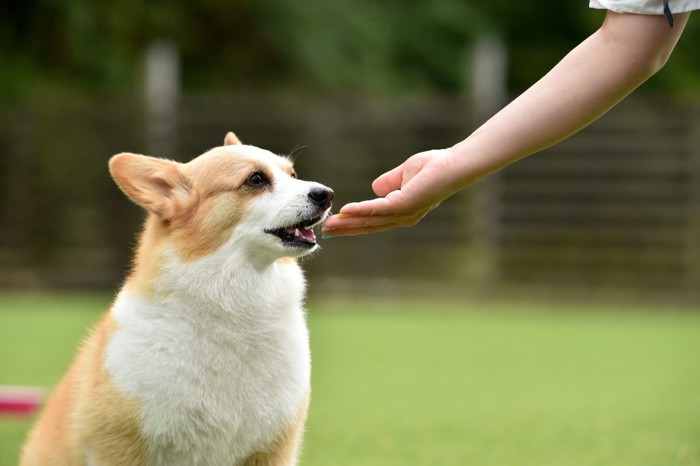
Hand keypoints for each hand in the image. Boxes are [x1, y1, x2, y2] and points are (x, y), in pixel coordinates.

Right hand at [321, 148, 463, 235]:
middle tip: (326, 232)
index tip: (336, 224)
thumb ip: (389, 182)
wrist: (453, 165)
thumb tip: (375, 188)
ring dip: (348, 224)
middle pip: (369, 226)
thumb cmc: (434, 167)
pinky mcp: (404, 205)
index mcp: (402, 212)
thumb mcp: (404, 175)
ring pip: (370, 221)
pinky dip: (360, 210)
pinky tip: (345, 212)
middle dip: (346, 229)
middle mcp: (402, 217)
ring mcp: (403, 213)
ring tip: (330, 226)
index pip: (374, 221)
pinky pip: (377, 209)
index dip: (354, 224)